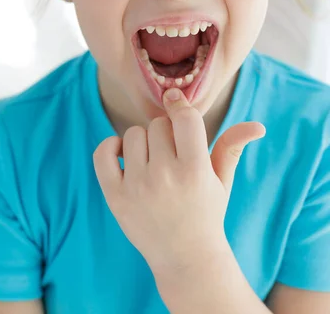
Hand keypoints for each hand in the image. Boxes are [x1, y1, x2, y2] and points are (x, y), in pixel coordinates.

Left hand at [93, 87, 265, 276]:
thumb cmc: (207, 213)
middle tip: (172, 154)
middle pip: (157, 124)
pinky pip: (103, 153)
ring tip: (154, 161)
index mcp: (195, 171)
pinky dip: (111, 147)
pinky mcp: (115, 197)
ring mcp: (137, 187)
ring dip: (143, 141)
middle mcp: (165, 177)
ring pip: (133, 134)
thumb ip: (232, 147)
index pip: (185, 118)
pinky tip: (125, 155)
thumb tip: (257, 125)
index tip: (176, 101)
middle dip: (166, 132)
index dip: (180, 105)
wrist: (185, 258)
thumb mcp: (223, 181)